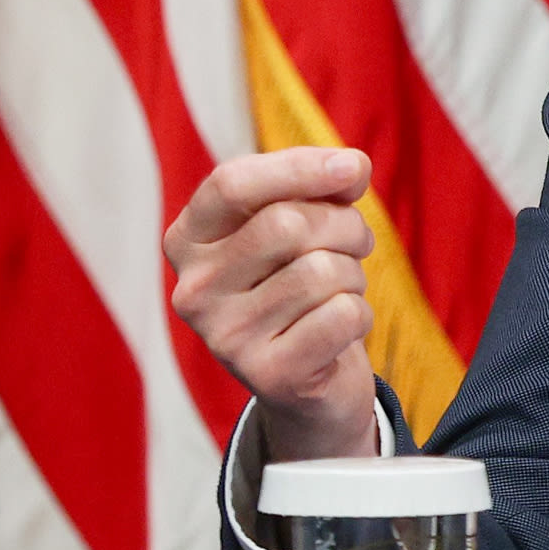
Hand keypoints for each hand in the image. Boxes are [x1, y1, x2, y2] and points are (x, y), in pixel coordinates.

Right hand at [164, 147, 380, 463]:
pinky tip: (340, 327)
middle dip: (344, 225)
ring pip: (322, 270)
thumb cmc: (300, 283)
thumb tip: (350, 167)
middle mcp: (194, 288)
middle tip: (355, 243)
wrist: (306, 383)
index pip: (230, 182)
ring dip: (354, 274)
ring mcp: (225, 336)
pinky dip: (360, 314)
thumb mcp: (298, 227)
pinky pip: (343, 315)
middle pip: (287, 223)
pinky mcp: (267, 374)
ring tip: (340, 289)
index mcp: (188, 240)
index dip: (299, 166)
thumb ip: (318, 188)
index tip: (354, 166)